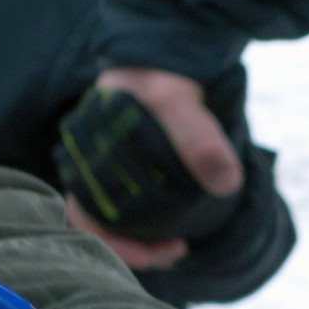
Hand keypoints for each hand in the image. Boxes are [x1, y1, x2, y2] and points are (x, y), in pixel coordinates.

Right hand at [69, 67, 245, 269]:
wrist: (166, 54)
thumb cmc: (162, 76)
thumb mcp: (178, 100)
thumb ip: (198, 137)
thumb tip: (227, 183)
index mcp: (85, 152)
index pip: (82, 213)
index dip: (110, 242)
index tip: (150, 255)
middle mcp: (90, 164)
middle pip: (101, 223)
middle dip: (135, 247)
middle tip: (176, 250)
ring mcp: (110, 168)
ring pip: (117, 219)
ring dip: (144, 239)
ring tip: (179, 246)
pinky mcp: (131, 171)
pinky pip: (134, 206)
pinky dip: (153, 222)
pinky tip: (179, 227)